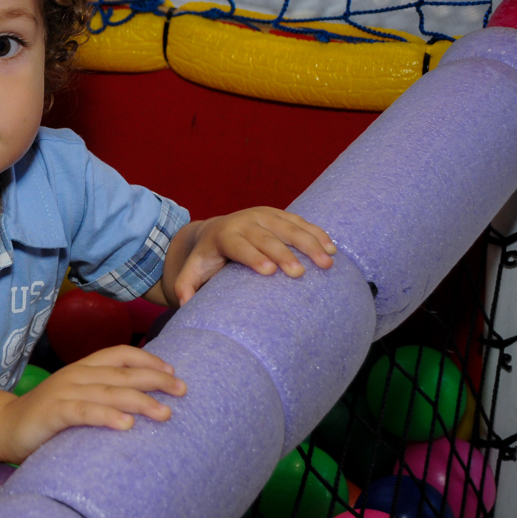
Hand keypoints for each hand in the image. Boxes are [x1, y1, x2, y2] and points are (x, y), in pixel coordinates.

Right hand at [0, 345, 185, 463]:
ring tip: (165, 413)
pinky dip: (107, 416)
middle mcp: (76, 375)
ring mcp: (64, 392)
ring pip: (109, 392)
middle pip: (122, 373)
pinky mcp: (53, 413)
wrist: (4, 427)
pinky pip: (85, 412)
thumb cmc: (48, 417)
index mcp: (83, 368)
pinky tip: (127, 425)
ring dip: (140, 401)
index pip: (120, 354)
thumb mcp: (78, 399)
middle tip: (182, 391)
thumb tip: (142, 402)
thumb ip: (102, 395)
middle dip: (155, 380)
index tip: (173, 372)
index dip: (148, 360)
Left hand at [169, 208, 335, 305]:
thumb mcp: (193, 270)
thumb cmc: (206, 258)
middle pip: (266, 237)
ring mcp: (264, 215)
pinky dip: (316, 233)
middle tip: (300, 273)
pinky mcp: (278, 214)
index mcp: (224, 235)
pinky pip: (300, 222)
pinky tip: (332, 248)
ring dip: (309, 243)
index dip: (254, 257)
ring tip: (327, 262)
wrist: (215, 231)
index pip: (239, 245)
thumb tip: (184, 303)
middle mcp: (244, 222)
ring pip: (288, 227)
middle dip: (284, 253)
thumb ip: (185, 285)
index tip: (269, 271)